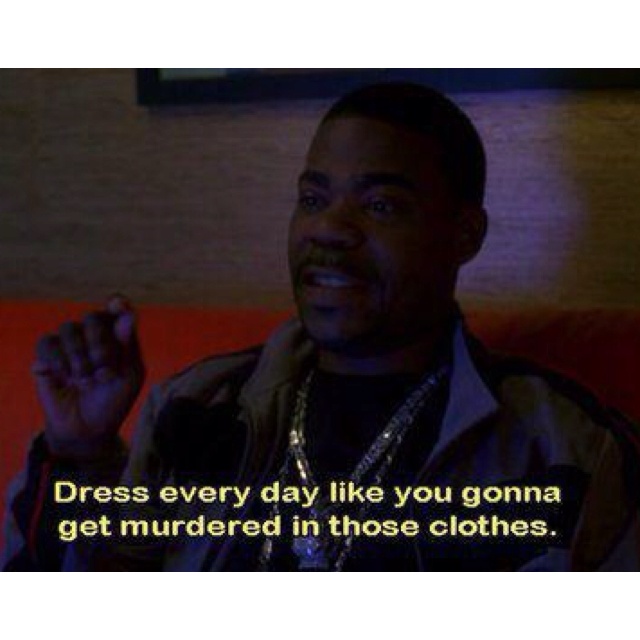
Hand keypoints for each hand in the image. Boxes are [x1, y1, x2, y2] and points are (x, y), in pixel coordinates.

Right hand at [32, 295, 145, 458]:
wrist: (88, 429)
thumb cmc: (114, 400)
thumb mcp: (129, 376)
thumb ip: (128, 345)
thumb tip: (127, 315)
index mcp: (118, 337)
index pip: (117, 310)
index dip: (117, 304)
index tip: (117, 304)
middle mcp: (93, 335)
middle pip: (93, 318)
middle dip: (100, 345)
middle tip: (104, 372)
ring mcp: (70, 344)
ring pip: (70, 328)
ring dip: (80, 357)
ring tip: (86, 381)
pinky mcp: (47, 356)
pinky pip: (47, 343)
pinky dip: (58, 360)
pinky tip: (66, 377)